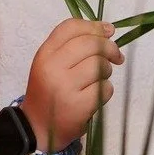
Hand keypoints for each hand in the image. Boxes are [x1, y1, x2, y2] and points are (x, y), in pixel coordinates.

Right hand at [22, 19, 123, 152]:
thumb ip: (72, 46)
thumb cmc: (48, 93)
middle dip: (110, 48)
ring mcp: (65, 87)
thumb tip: (107, 29)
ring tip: (99, 79)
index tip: (108, 31)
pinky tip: (94, 96)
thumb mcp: (50, 64)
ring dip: (106, 71)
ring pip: (100, 66)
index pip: (70, 27)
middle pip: (90, 44)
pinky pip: (105, 88)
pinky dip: (105, 91)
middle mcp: (52, 68)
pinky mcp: (79, 105)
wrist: (37, 128)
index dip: (94, 26)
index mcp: (44, 55)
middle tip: (116, 56)